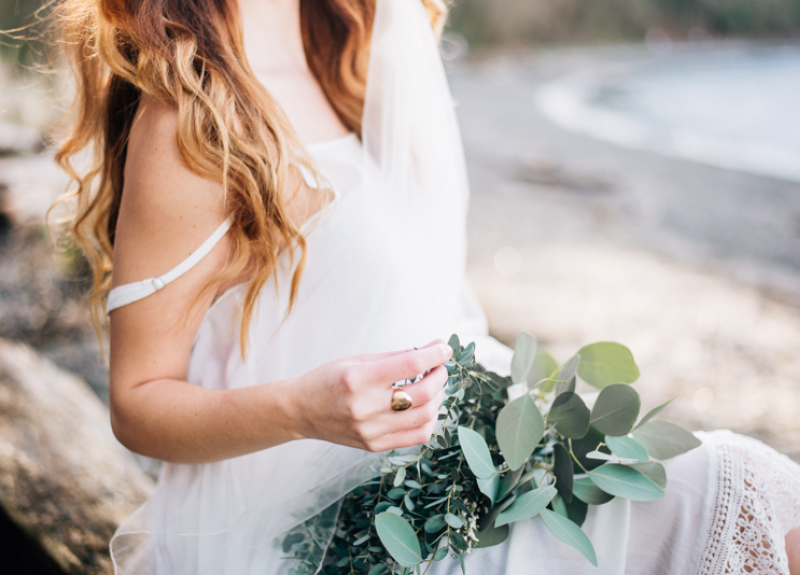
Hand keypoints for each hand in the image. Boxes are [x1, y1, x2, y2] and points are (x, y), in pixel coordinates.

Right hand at [293, 339, 451, 451]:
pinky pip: (416, 437)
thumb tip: (433, 349)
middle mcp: (365, 407)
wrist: (302, 410)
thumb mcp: (358, 360)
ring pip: (425, 416)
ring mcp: (370, 430)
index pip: (410, 364)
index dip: (434, 354)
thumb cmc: (330, 380)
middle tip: (440, 367)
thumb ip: (396, 357)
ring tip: (434, 386)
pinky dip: (429, 419)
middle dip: (439, 376)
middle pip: (422, 393)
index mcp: (358, 379)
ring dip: (438, 398)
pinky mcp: (374, 445)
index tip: (444, 347)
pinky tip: (426, 407)